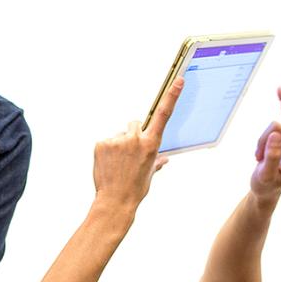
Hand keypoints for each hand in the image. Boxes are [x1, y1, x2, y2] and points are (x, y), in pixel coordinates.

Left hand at [92, 77, 181, 211]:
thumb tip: (164, 160)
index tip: (178, 80)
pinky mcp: (102, 144)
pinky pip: (106, 141)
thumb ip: (156, 162)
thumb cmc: (135, 189)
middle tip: (129, 154)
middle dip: (133, 134)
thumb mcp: (149, 174)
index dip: (172, 96)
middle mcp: (135, 139)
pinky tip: (108, 163)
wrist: (115, 201)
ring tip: (117, 163)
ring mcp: (117, 140)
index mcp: (151, 144)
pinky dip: (106, 150)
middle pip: (134, 124)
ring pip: (119, 134)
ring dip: (119, 144)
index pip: (163, 115)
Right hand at [250, 87, 280, 202]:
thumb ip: (272, 155)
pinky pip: (271, 132)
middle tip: (271, 114)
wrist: (265, 193)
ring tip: (258, 158)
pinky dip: (262, 142)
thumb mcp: (265, 174)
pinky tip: (261, 156)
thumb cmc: (266, 186)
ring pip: (273, 128)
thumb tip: (276, 134)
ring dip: (262, 141)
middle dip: (266, 136)